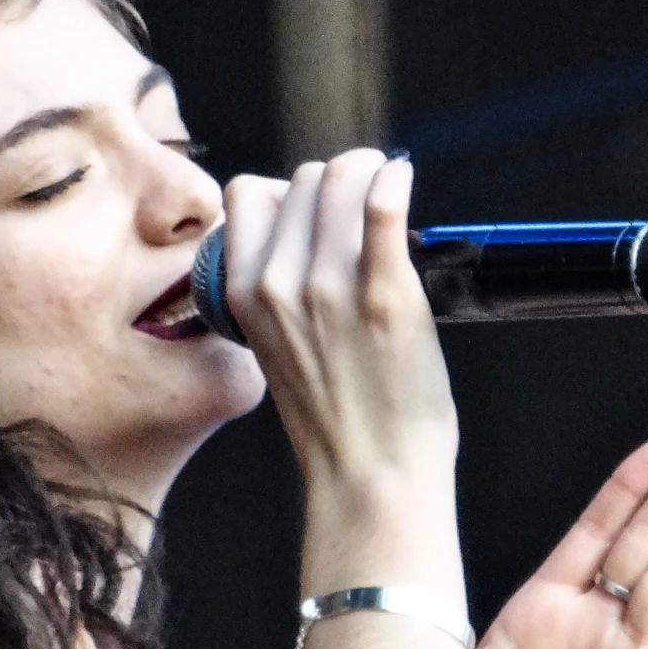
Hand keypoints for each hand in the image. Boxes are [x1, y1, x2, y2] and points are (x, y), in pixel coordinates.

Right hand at [222, 152, 455, 490]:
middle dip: (336, 183)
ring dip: (370, 173)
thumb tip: (306, 232)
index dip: (284, 192)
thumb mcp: (276, 346)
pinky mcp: (385, 293)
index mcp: (243, 294)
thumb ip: (278, 289)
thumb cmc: (335, 420)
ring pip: (340, 176)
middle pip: (301, 178)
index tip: (314, 212)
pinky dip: (396, 181)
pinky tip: (404, 182)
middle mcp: (278, 282)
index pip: (247, 193)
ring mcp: (330, 286)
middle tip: (364, 209)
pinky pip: (384, 206)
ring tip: (388, 191)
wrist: (372, 475)